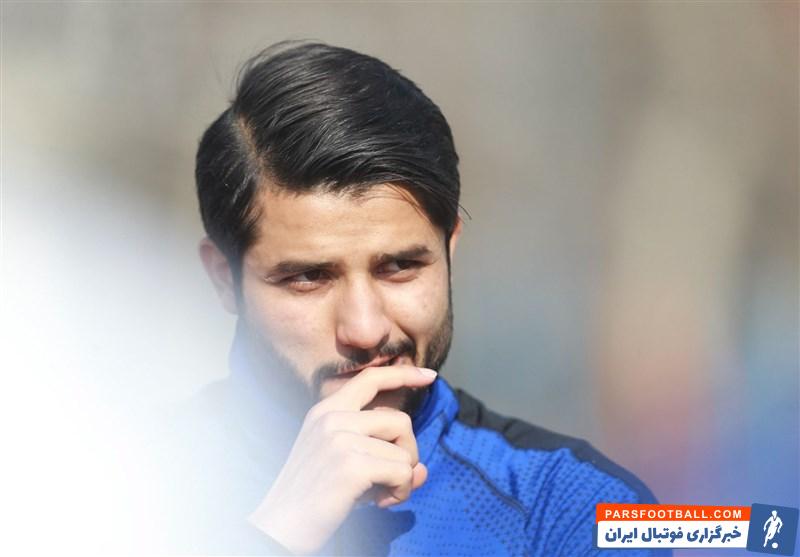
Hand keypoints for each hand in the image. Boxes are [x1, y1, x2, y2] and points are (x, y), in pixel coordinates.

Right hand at [248, 365, 436, 554]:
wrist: (279, 526)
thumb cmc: (313, 498)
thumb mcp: (346, 467)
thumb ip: (383, 459)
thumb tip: (422, 470)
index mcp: (326, 411)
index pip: (370, 378)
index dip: (404, 373)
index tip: (429, 375)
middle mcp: (332, 418)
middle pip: (400, 421)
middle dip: (407, 453)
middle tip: (390, 479)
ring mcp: (340, 439)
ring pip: (404, 452)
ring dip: (402, 479)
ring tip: (380, 494)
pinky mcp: (351, 465)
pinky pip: (402, 473)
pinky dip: (400, 492)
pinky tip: (379, 503)